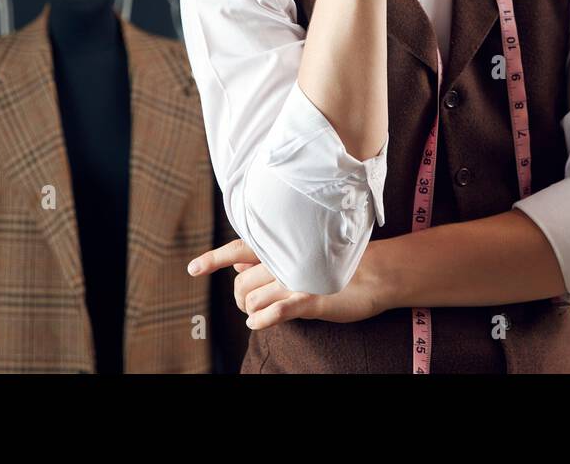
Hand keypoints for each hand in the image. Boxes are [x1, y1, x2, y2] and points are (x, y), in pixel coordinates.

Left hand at [187, 238, 387, 328]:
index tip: (193, 268)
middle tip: (253, 305)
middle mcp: (286, 258)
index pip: (240, 248)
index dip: (214, 258)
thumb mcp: (303, 252)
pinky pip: (276, 310)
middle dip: (241, 299)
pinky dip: (263, 319)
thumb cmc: (339, 262)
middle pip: (242, 283)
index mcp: (283, 245)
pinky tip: (258, 323)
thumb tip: (237, 263)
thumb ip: (269, 255)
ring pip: (253, 299)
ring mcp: (296, 278)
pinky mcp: (309, 298)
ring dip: (253, 311)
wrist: (376, 272)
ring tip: (263, 313)